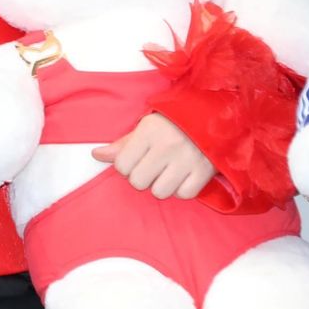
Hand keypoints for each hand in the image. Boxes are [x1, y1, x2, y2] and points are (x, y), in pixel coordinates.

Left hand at [92, 113, 214, 199]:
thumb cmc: (174, 120)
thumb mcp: (147, 125)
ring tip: (168, 170)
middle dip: (142, 177)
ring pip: (160, 192)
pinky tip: (183, 175)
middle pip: (139, 182)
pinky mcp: (204, 171)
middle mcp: (166, 146)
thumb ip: (123, 143)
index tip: (136, 159)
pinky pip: (184, 195)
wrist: (212, 113)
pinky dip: (182, 189)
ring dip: (162, 185)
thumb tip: (96, 155)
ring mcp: (186, 159)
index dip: (125, 166)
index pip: (122, 165)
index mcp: (148, 131)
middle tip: (152, 166)